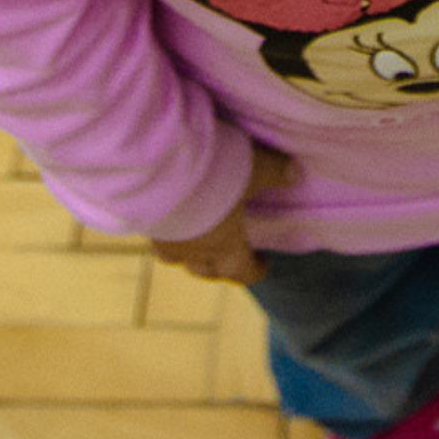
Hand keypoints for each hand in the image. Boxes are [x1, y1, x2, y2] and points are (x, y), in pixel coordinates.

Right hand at [149, 143, 299, 286]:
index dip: (254, 270)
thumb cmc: (214, 174)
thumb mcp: (254, 167)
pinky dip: (165, 229)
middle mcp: (193, 251)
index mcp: (226, 246)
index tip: (263, 264)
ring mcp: (164, 239)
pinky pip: (155, 235)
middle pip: (206, 271)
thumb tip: (297, 174)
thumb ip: (275, 172)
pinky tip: (167, 214)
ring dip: (187, 251)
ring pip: (176, 256)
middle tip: (227, 257)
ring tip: (192, 236)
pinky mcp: (141, 223)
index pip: (242, 271)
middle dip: (218, 267)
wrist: (158, 168)